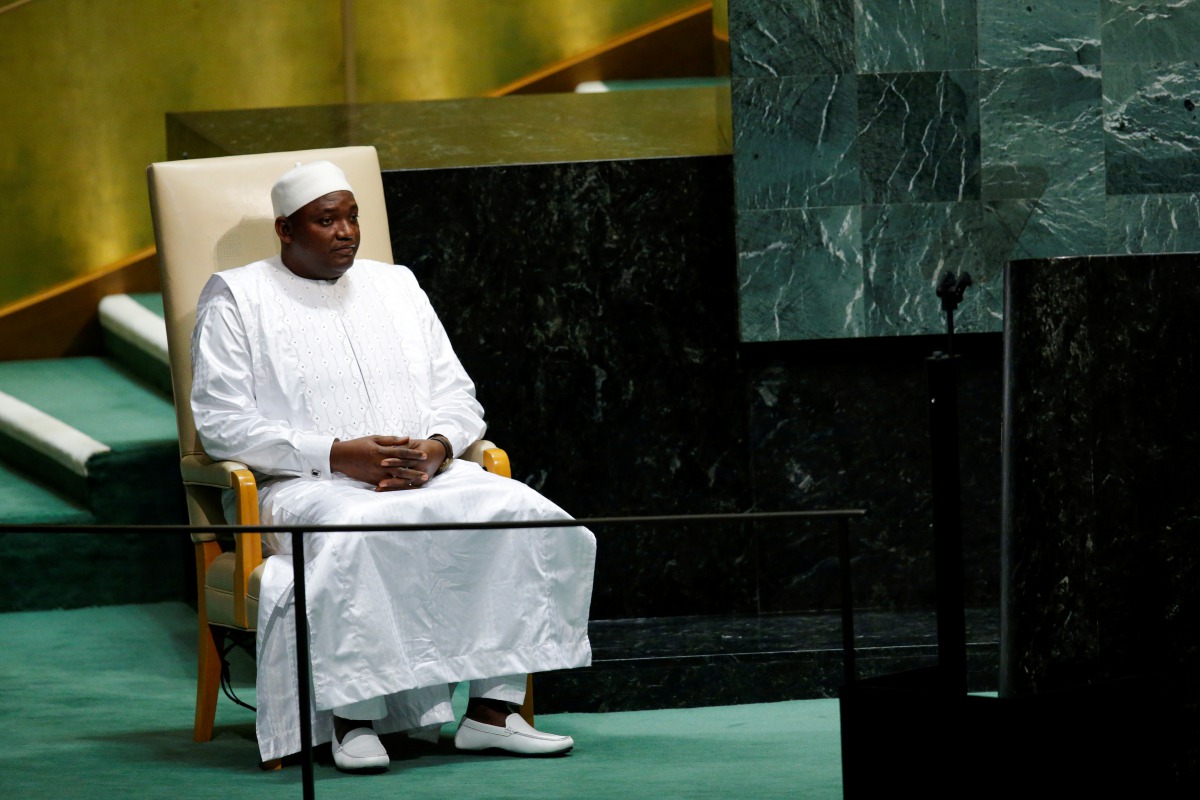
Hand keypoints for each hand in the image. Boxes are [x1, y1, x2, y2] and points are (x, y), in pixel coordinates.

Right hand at [329, 435, 443, 490]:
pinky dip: (397, 486)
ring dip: (410, 480)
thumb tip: (407, 438)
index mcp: (382, 451)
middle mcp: (380, 463)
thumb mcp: (374, 438)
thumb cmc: (358, 445)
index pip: (402, 452)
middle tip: (427, 473)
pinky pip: (387, 484)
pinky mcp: (372, 480)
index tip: (425, 455)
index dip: (414, 453)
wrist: (341, 457)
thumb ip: (391, 440)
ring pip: (396, 477)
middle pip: (402, 467)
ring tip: (420, 481)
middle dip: (415, 470)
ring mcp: (377, 473)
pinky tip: (406, 487)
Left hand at [377, 438, 446, 490]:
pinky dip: (396, 488)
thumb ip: (401, 446)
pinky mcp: (421, 482)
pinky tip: (386, 490)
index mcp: (420, 456)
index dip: (393, 461)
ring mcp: (422, 477)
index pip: (405, 459)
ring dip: (392, 486)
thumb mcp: (414, 443)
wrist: (440, 453)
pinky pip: (407, 487)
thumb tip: (386, 448)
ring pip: (405, 483)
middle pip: (404, 473)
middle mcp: (422, 468)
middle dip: (391, 478)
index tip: (381, 462)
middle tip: (379, 481)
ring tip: (380, 487)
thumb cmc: (424, 446)